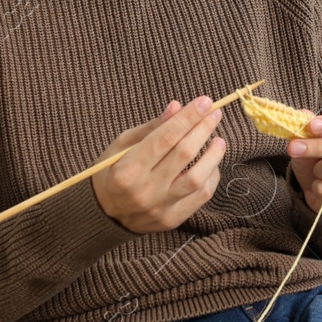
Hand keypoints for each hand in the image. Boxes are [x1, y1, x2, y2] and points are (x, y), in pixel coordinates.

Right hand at [90, 96, 225, 233]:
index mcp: (127, 170)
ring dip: (213, 156)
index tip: (204, 101)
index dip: (188, 118)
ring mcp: (159, 208)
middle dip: (203, 129)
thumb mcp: (122, 146)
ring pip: (197, 179)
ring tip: (218, 141)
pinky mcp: (172, 219)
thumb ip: (152, 128)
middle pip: (184, 155)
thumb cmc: (111, 172)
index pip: (165, 138)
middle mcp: (144, 191)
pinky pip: (200, 197)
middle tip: (215, 114)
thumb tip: (178, 107)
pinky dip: (210, 177)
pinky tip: (211, 164)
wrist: (103, 215)